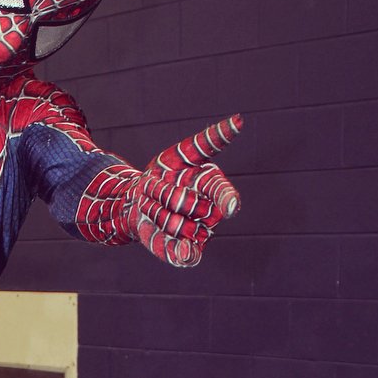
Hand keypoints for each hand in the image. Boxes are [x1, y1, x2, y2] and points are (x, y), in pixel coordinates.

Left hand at [125, 115, 242, 266]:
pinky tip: (185, 252)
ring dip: (156, 212)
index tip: (231, 207)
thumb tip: (239, 121)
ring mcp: (198, 233)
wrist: (138, 199)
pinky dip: (186, 255)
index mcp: (213, 187)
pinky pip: (188, 256)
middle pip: (190, 206)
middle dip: (164, 193)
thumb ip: (209, 140)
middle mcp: (210, 213)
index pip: (223, 193)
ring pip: (179, 226)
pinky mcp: (184, 251)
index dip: (227, 199)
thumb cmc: (165, 172)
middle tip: (152, 186)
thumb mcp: (182, 152)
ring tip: (150, 204)